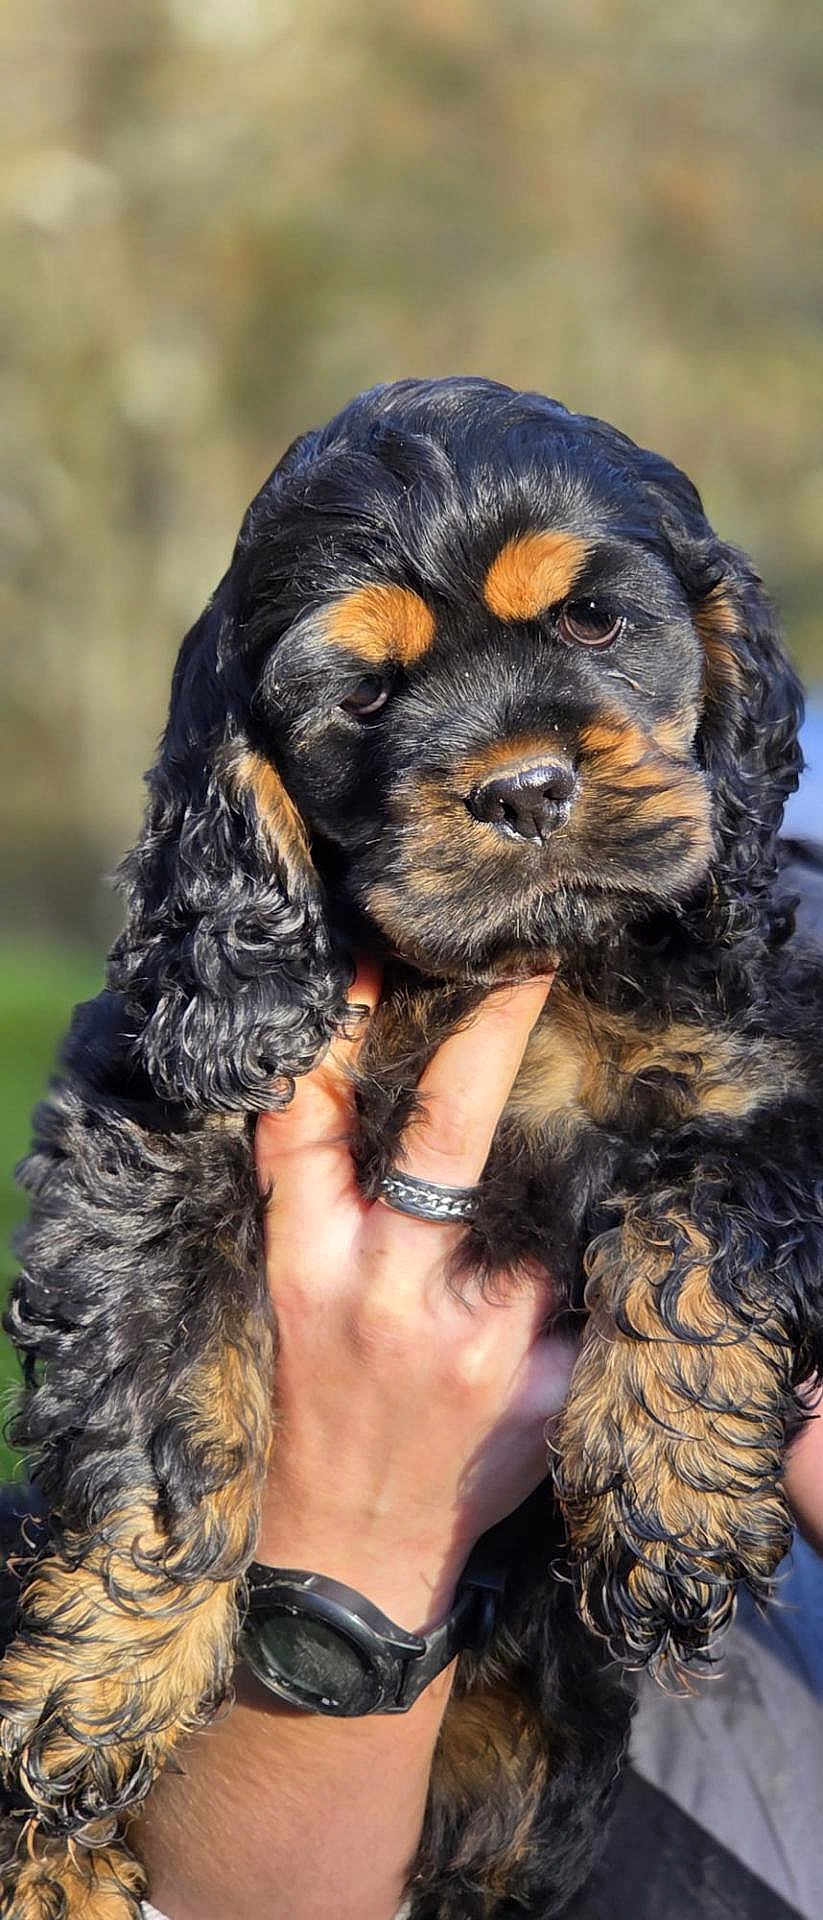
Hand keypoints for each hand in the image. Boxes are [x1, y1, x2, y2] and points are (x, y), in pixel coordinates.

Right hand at [254, 966, 577, 1631]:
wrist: (356, 1555)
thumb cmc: (315, 1404)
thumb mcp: (284, 1292)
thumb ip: (312, 1187)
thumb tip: (344, 1055)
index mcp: (307, 1261)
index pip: (308, 1117)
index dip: (345, 1025)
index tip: (389, 950)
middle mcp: (387, 1291)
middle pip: (443, 1132)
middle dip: (491, 1035)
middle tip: (533, 966)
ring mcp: (477, 1341)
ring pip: (541, 1204)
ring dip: (560, 1166)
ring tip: (587, 1130)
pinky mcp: (548, 1389)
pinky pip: (589, 1289)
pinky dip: (593, 1268)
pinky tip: (601, 1258)